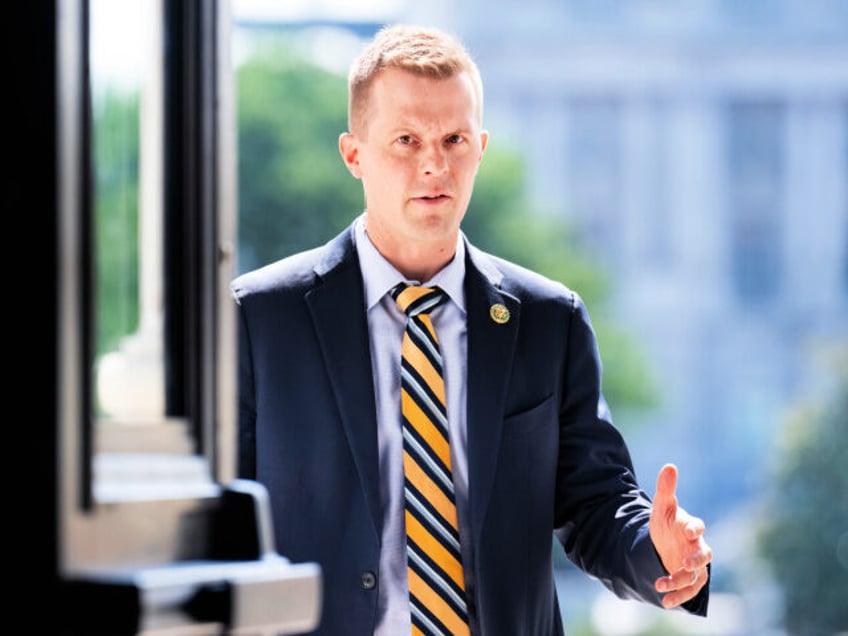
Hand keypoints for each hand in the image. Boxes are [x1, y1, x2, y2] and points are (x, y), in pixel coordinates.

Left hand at [649, 463, 711, 607]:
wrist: (665, 542)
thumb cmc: (668, 522)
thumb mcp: (662, 507)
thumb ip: (666, 489)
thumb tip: (670, 466)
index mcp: (691, 527)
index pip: (697, 526)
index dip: (695, 528)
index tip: (689, 529)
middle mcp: (697, 547)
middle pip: (704, 555)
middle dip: (697, 560)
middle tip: (686, 565)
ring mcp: (695, 565)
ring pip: (695, 576)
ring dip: (680, 582)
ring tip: (660, 585)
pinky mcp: (690, 580)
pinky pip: (689, 590)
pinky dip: (679, 596)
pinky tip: (665, 601)